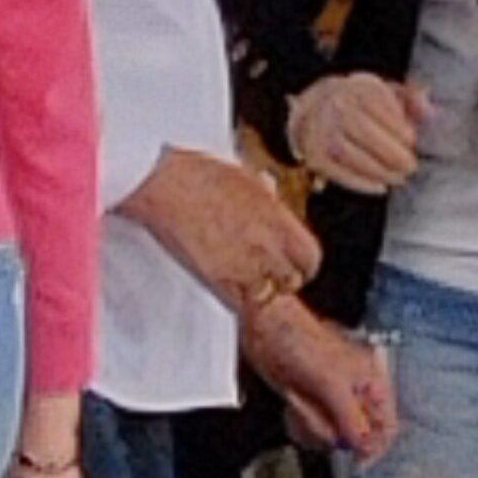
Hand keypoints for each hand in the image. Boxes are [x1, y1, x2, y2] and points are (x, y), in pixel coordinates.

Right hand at [120, 147, 321, 314]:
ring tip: (246, 285)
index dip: (304, 265)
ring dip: (259, 293)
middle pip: (291, 281)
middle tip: (270, 278)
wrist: (166, 183)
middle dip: (282, 281)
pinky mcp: (216, 277)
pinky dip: (237, 302)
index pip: (311, 257)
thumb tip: (271, 192)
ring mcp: (243, 264)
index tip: (296, 266)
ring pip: (266, 296)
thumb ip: (265, 194)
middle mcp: (267, 244)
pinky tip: (228, 291)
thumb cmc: (199, 173)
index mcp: (279, 218)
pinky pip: (238, 303)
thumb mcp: (246, 177)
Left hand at [243, 296, 398, 462]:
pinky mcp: (310, 404)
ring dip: (311, 427)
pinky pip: (310, 431)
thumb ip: (352, 418)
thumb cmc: (302, 341)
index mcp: (372, 382)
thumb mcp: (333, 384)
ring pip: (330, 436)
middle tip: (316, 416)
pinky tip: (294, 406)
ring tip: (301, 405)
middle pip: (355, 437)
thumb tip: (366, 446)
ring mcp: (330, 400)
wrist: (266, 330)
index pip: (386, 427)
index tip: (358, 463)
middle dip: (331, 431)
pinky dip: (299, 425)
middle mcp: (354, 394)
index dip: (375, 448)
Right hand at [288, 74, 431, 196]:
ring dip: (381, 172)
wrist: (314, 109)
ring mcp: (322, 132)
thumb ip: (412, 100)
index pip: (383, 111)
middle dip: (394, 155)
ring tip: (399, 179)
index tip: (414, 142)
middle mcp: (336, 108)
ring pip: (353, 156)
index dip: (402, 130)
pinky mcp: (315, 156)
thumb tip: (433, 112)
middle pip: (367, 135)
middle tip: (411, 167)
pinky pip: (338, 173)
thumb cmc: (362, 104)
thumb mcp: (386, 93)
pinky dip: (361, 183)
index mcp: (358, 90)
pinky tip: (380, 187)